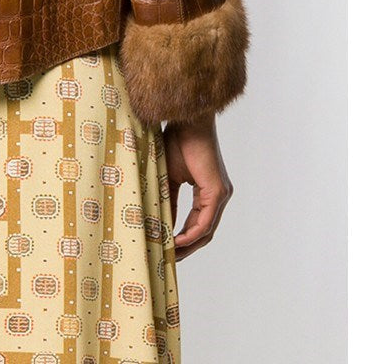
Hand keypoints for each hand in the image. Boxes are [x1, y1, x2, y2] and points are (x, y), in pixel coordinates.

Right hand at [162, 112, 232, 260]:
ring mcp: (221, 194)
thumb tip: (162, 224)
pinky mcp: (217, 191)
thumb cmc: (177, 142)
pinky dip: (191, 233)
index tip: (167, 249)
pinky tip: (176, 240)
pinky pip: (206, 221)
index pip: (198, 224)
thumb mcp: (169, 177)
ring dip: (188, 245)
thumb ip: (168, 201)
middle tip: (169, 260)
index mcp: (209, 193)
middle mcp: (219, 196)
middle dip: (187, 248)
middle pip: (205, 232)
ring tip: (170, 255)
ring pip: (206, 230)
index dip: (184, 239)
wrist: (186, 122)